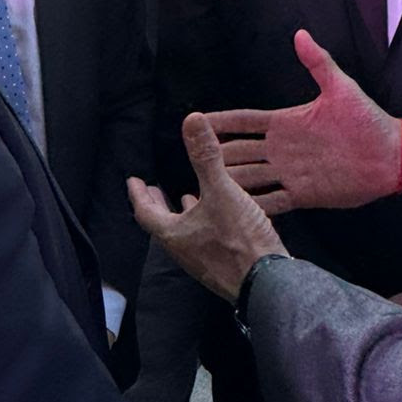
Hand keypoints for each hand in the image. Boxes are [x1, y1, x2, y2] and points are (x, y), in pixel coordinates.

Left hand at [128, 113, 287, 301]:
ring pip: (183, 233)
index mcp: (174, 234)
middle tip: (152, 190)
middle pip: (162, 225)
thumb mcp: (222, 191)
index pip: (145, 213)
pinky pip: (202, 240)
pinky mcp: (222, 265)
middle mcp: (183, 250)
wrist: (268, 281)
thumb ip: (206, 156)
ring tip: (184, 198)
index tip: (133, 181)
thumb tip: (192, 120)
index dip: (138, 194)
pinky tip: (218, 217)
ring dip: (180, 214)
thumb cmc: (239, 239)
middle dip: (157, 204)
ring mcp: (202, 261)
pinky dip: (202, 223)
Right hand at [204, 30, 401, 214]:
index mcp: (287, 122)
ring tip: (202, 188)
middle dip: (214, 154)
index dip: (221, 121)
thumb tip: (300, 34)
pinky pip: (272, 201)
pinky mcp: (303, 194)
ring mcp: (290, 172)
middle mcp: (283, 148)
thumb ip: (318, 62)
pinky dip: (253, 205)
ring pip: (249, 178)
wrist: (390, 155)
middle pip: (239, 151)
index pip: (244, 121)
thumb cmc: (367, 119)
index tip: (195, 120)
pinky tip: (233, 210)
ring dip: (228, 181)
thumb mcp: (340, 87)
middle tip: (188, 158)